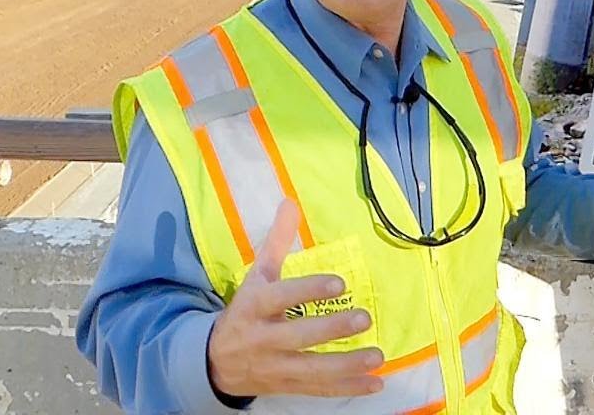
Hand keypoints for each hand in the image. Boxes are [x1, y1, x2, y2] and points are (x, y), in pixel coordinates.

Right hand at [208, 200, 383, 397]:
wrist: (215, 361)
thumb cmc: (246, 310)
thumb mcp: (256, 275)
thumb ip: (276, 241)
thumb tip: (290, 202)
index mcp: (255, 306)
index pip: (281, 298)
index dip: (308, 291)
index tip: (339, 283)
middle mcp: (263, 339)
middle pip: (298, 336)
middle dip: (332, 328)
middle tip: (365, 318)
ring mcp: (275, 366)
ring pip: (311, 370)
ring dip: (346, 366)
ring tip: (377, 356)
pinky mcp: (287, 387)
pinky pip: (318, 391)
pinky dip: (347, 389)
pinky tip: (374, 384)